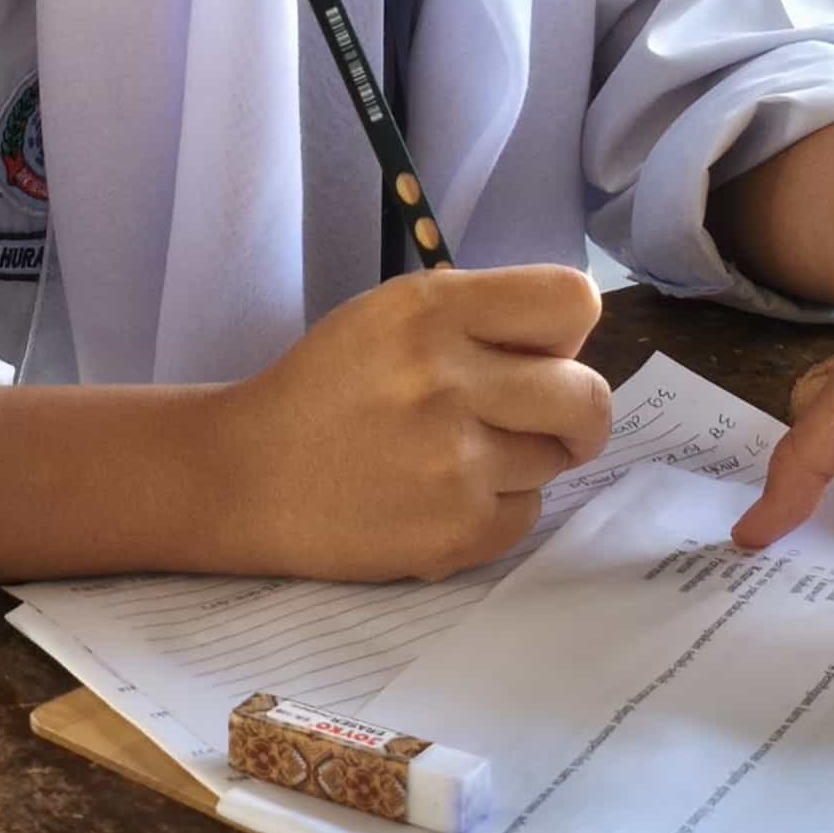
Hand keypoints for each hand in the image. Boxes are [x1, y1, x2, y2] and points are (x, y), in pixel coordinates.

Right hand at [209, 264, 611, 581]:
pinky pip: (528, 515)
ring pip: (557, 459)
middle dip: (571, 411)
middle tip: (533, 419)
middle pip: (587, 395)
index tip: (538, 351)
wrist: (246, 476)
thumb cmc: (328, 388)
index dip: (565, 331)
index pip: (572, 301)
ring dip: (524, 460)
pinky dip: (496, 509)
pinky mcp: (455, 531)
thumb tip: (570, 345)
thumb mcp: (391, 314)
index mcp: (431, 310)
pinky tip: (440, 498)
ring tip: (456, 457)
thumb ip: (480, 315)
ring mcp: (454, 462)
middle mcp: (447, 379)